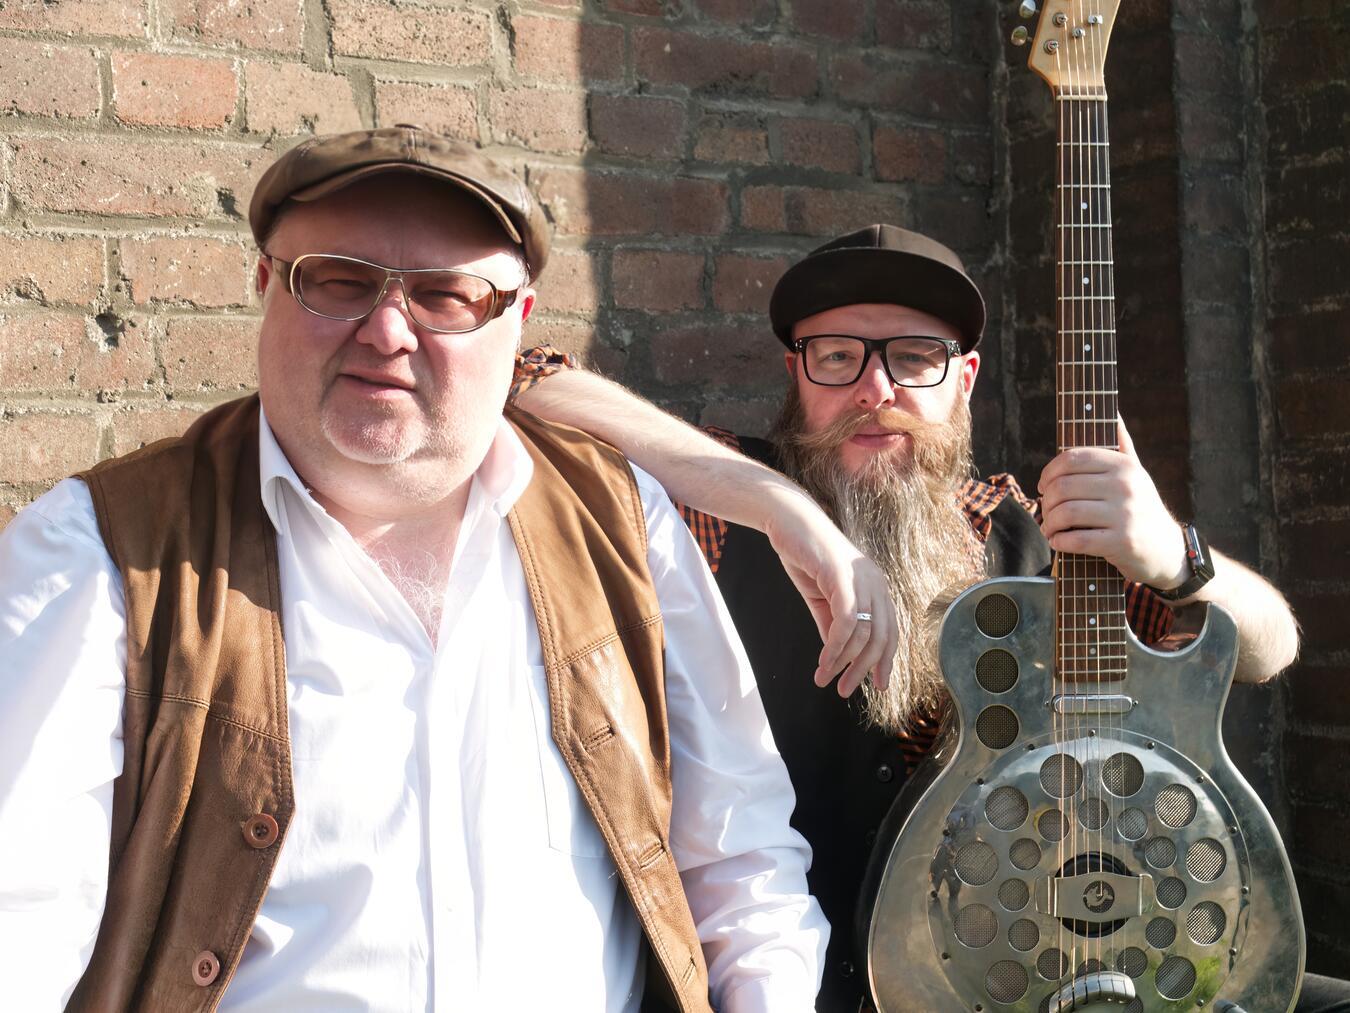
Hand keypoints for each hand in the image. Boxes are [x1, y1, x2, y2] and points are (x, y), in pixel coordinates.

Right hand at [761, 489, 899, 696]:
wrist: (787, 522)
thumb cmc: (805, 555)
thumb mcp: (821, 598)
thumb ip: (831, 624)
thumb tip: (837, 656)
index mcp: (876, 586)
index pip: (890, 631)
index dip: (886, 661)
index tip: (878, 685)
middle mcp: (876, 582)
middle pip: (881, 637)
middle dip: (864, 669)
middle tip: (845, 691)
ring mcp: (862, 578)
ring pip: (862, 633)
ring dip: (844, 662)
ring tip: (825, 679)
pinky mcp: (843, 577)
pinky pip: (845, 621)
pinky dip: (835, 647)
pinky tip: (824, 661)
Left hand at [1038, 418, 1187, 588]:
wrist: (1167, 550)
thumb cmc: (1141, 507)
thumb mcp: (1136, 472)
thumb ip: (1121, 443)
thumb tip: (1114, 411)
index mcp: (1124, 465)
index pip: (1072, 459)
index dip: (1049, 472)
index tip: (1043, 486)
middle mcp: (1125, 486)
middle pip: (1063, 486)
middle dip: (1047, 501)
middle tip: (1046, 511)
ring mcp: (1125, 514)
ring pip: (1066, 513)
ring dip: (1050, 523)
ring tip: (1050, 528)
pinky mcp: (1122, 542)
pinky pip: (1076, 539)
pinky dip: (1060, 542)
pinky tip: (1058, 542)